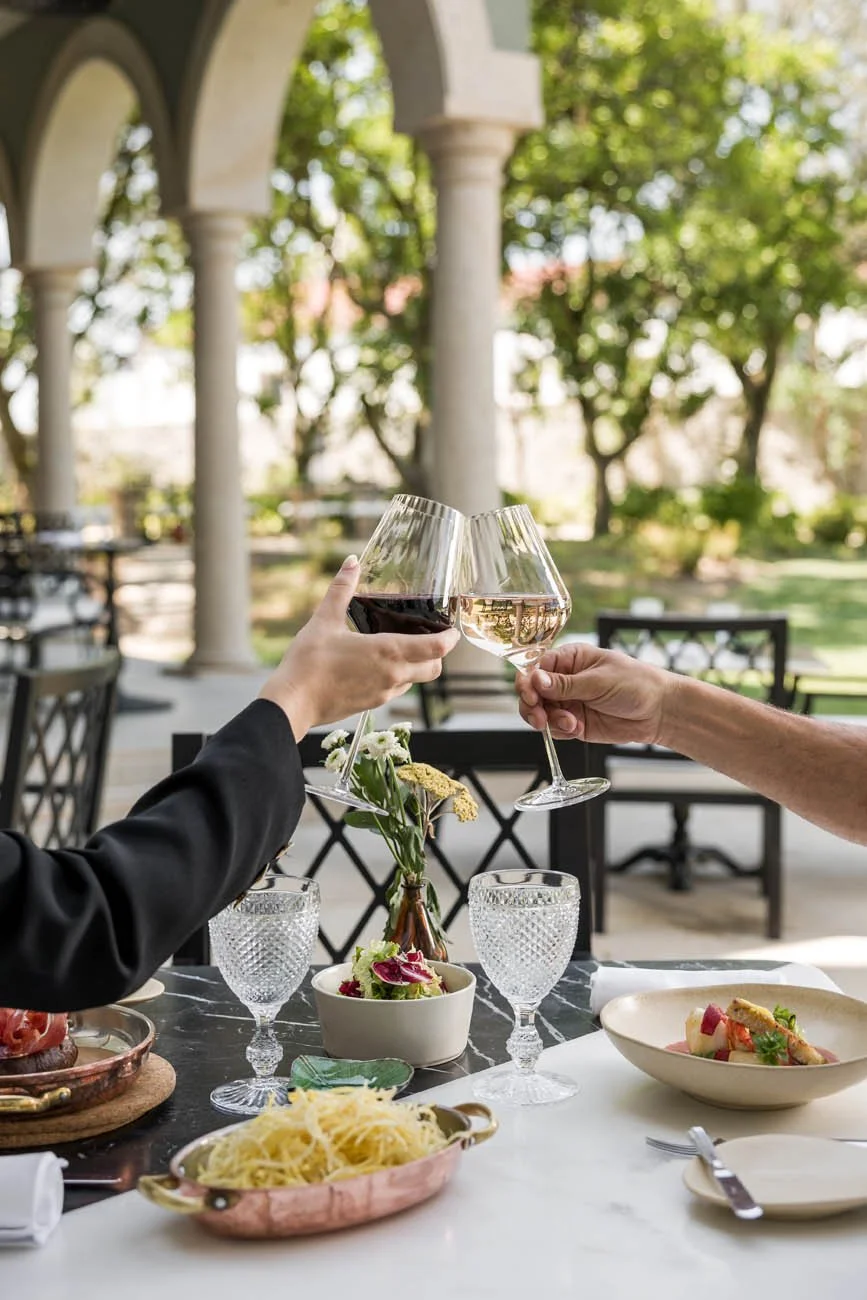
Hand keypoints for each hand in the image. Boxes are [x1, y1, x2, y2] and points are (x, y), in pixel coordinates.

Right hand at [259, 555, 459, 736]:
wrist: (292, 703)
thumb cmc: (308, 663)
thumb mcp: (324, 620)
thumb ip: (341, 590)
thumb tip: (352, 562)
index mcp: (388, 653)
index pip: (437, 648)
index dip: (451, 638)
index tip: (453, 629)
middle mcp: (393, 676)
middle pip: (434, 668)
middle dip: (438, 653)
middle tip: (431, 636)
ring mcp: (383, 693)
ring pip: (415, 681)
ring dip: (416, 665)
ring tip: (402, 647)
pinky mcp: (371, 704)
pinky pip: (395, 690)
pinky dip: (397, 677)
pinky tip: (378, 665)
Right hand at [515, 642, 677, 744]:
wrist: (659, 711)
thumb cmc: (636, 683)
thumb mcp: (599, 681)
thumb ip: (565, 684)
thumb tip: (536, 680)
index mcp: (570, 659)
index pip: (536, 668)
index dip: (528, 682)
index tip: (531, 696)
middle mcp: (565, 680)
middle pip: (532, 693)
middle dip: (532, 706)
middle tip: (540, 718)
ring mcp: (569, 702)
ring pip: (541, 713)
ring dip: (549, 721)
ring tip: (570, 723)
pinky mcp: (575, 722)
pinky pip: (555, 729)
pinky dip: (561, 731)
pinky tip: (577, 728)